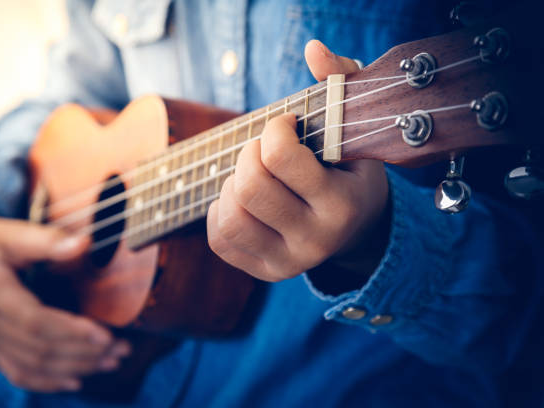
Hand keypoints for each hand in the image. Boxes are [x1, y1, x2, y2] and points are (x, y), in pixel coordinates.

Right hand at [0, 212, 130, 391]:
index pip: (35, 321)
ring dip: (75, 367)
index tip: (106, 334)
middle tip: (123, 348)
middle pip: (38, 348)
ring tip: (113, 361)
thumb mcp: (13, 232)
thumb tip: (85, 244)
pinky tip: (77, 380)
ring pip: (33, 365)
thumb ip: (48, 240)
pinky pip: (19, 372)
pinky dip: (49, 380)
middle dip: (84, 353)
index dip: (72, 331)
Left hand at [207, 40, 388, 281]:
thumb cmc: (350, 170)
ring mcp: (288, 262)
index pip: (281, 157)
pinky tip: (242, 199)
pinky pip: (220, 238)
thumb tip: (313, 49)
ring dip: (233, 184)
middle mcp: (316, 241)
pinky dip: (220, 210)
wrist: (355, 229)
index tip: (285, 125)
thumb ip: (340, 82)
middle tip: (264, 149)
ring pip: (231, 215)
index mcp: (342, 205)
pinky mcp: (265, 271)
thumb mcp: (355, 128)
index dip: (274, 129)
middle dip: (250, 154)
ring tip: (254, 175)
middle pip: (251, 187)